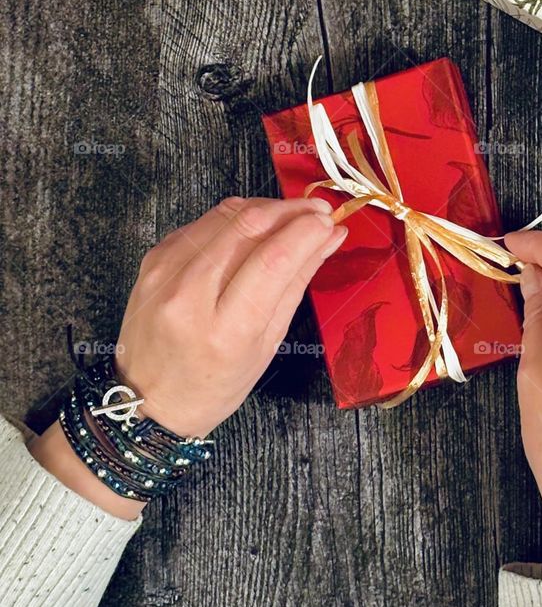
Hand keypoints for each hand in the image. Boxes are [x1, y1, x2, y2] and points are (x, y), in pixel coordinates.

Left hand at [113, 196, 345, 436]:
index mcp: (225, 330)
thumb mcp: (268, 344)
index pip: (274, 259)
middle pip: (249, 225)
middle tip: (317, 210)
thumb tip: (329, 237)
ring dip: (267, 208)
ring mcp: (165, 272)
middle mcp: (189, 296)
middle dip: (291, 209)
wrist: (146, 398)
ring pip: (226, 214)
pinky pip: (204, 222)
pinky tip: (252, 230)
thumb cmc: (214, 384)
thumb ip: (297, 282)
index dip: (307, 230)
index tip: (329, 221)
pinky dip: (235, 219)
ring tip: (291, 217)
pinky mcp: (153, 257)